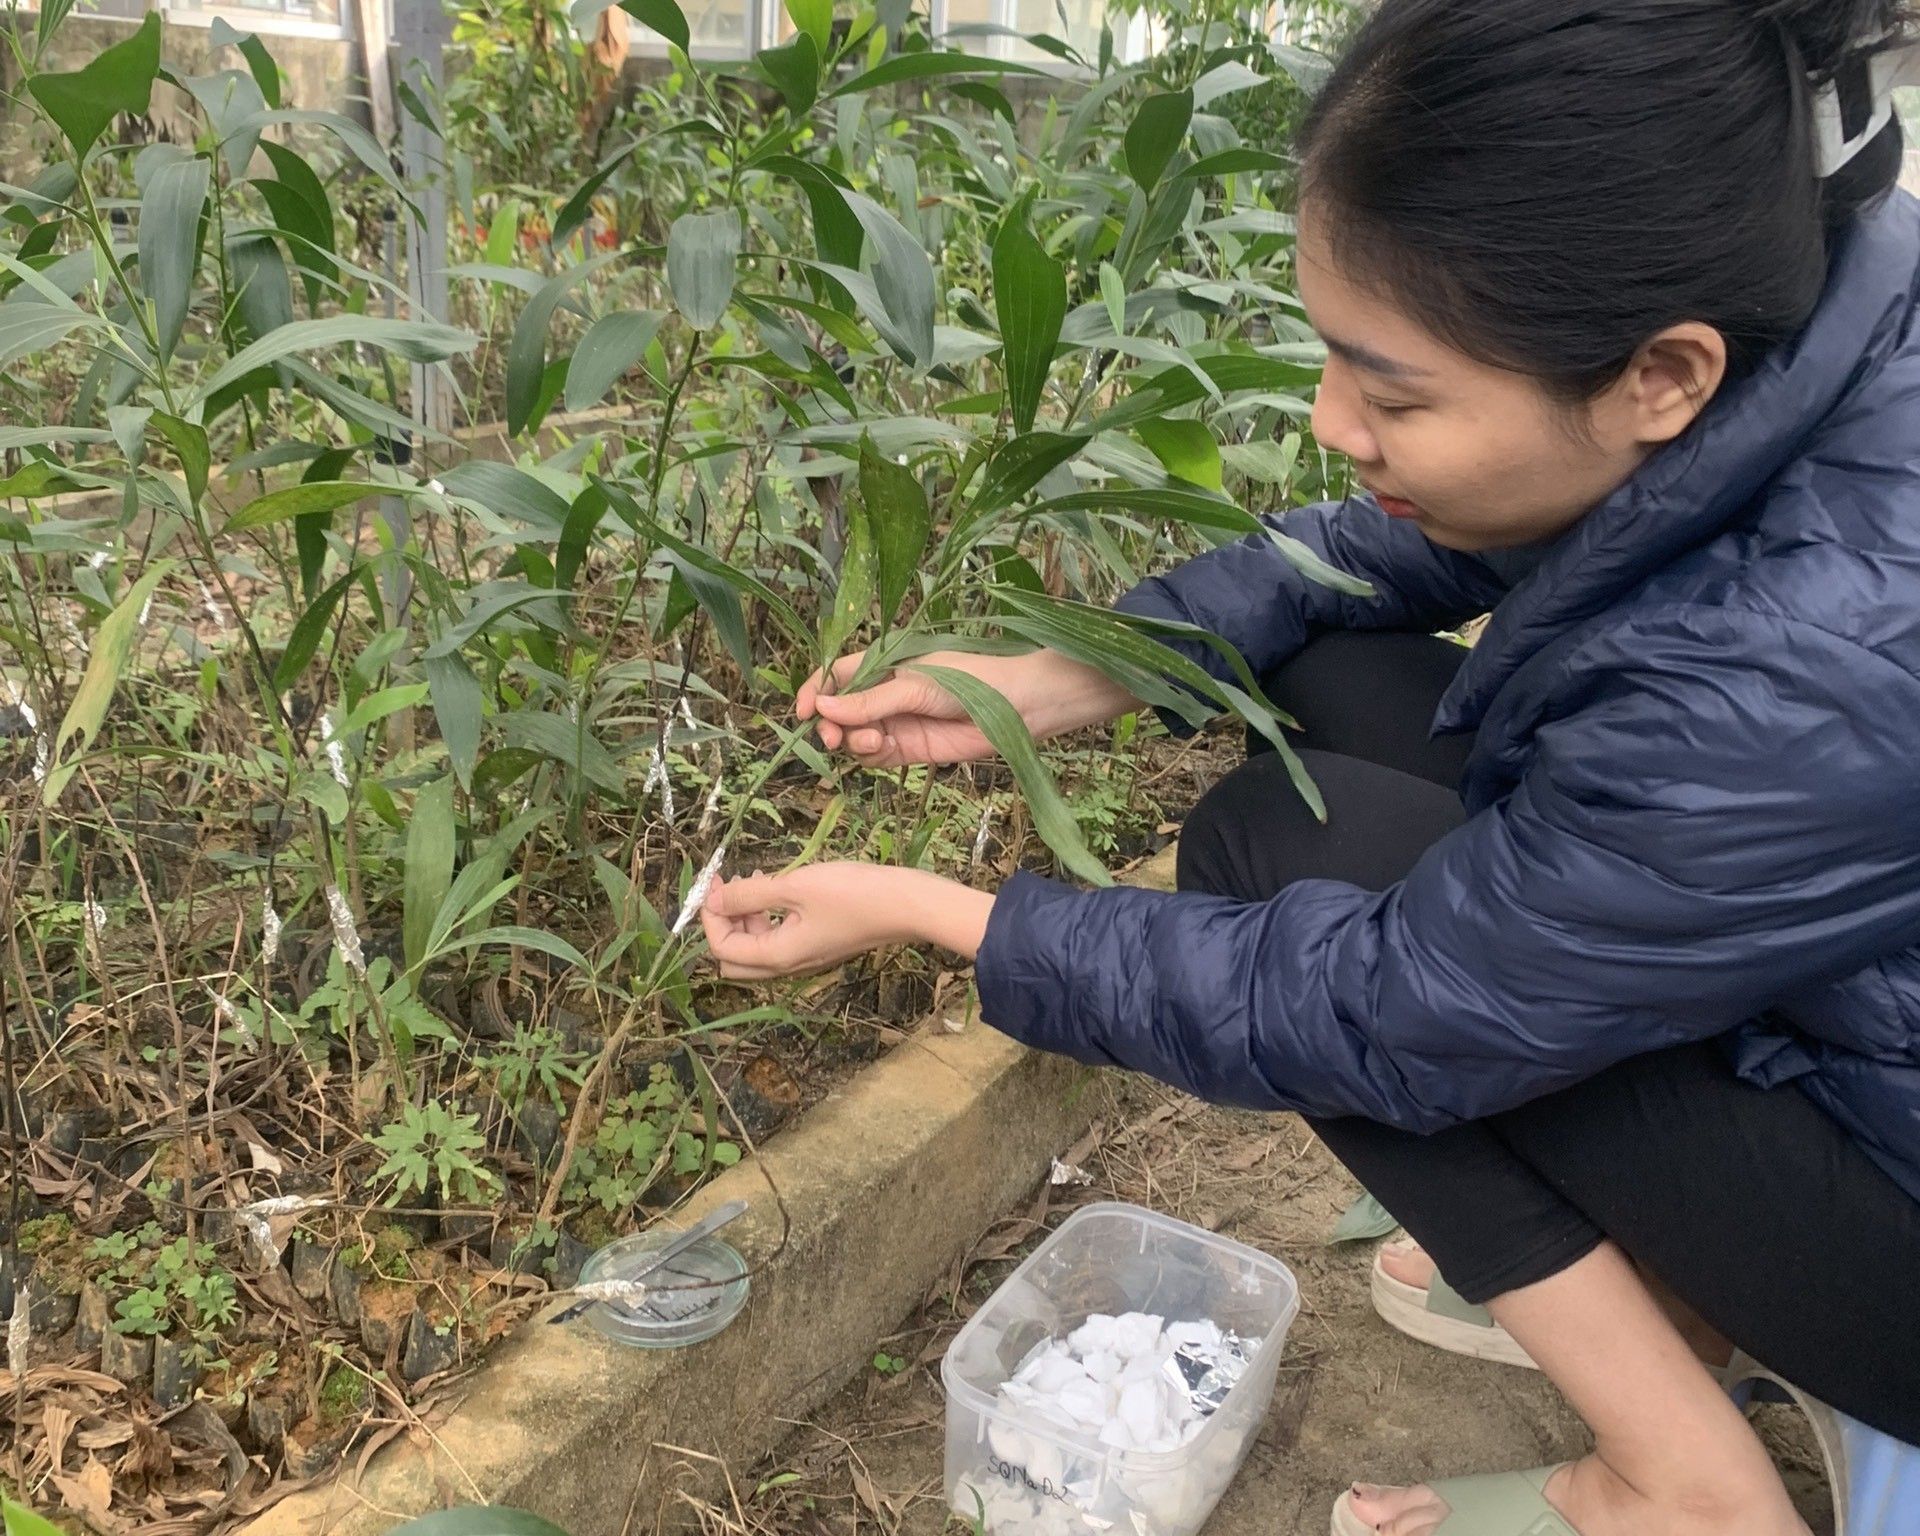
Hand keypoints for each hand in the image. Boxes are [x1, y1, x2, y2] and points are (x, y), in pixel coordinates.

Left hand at [700, 863, 994, 978]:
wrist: (906, 905)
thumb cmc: (852, 894)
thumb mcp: (795, 886)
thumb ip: (750, 894)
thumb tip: (714, 899)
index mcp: (778, 956)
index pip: (722, 948)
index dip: (710, 916)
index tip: (716, 882)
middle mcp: (788, 965)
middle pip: (735, 960)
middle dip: (724, 925)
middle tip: (728, 888)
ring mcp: (805, 958)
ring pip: (757, 950)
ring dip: (745, 919)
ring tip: (753, 881)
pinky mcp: (819, 945)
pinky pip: (779, 939)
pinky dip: (767, 919)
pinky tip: (776, 889)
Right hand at [796, 648, 1137, 768]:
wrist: (1017, 706)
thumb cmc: (970, 679)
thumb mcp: (914, 685)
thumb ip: (869, 701)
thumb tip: (821, 710)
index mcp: (884, 665)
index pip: (836, 676)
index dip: (814, 692)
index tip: (802, 712)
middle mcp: (885, 693)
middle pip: (839, 712)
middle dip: (830, 726)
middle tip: (832, 738)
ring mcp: (896, 722)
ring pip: (854, 737)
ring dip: (852, 742)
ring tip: (870, 741)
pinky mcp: (910, 749)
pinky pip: (875, 756)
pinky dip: (869, 755)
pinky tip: (879, 747)